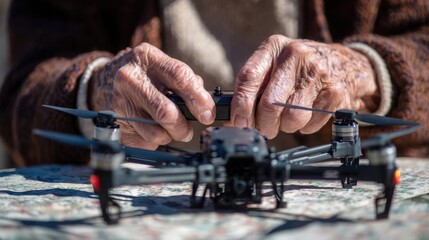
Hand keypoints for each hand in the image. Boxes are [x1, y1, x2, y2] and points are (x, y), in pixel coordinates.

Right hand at [90, 43, 214, 148]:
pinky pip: (144, 140)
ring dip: (170, 135)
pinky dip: (155, 140)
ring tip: (169, 128)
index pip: (179, 76)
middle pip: (166, 111)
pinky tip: (152, 128)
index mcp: (147, 57)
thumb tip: (206, 104)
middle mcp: (130, 77)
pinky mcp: (115, 121)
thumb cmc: (143, 75)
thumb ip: (185, 81)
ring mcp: (120, 100)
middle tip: (189, 130)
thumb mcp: (161, 67)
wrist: (103, 82)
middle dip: (184, 126)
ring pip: (156, 132)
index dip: (198, 97)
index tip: (208, 113)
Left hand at [230, 35, 378, 138]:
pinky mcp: (334, 92)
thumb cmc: (300, 69)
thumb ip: (253, 88)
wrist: (346, 64)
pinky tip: (307, 114)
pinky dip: (304, 127)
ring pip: (291, 117)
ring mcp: (317, 73)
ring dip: (285, 127)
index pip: (249, 77)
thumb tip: (232, 119)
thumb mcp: (275, 66)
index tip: (238, 122)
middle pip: (269, 103)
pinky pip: (309, 124)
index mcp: (274, 46)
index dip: (240, 105)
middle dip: (263, 124)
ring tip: (287, 118)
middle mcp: (295, 55)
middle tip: (263, 129)